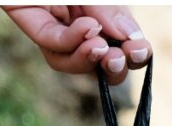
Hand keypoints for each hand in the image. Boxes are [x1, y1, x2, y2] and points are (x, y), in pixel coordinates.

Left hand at [2, 5, 151, 84]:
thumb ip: (112, 11)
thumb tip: (133, 38)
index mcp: (98, 17)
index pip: (120, 47)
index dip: (133, 56)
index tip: (141, 51)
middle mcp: (76, 26)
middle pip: (99, 65)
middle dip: (113, 69)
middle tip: (119, 59)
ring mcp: (53, 28)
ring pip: (72, 61)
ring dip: (90, 59)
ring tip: (99, 46)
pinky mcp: (31, 22)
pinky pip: (53, 43)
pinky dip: (73, 41)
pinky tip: (87, 29)